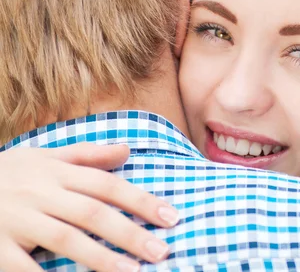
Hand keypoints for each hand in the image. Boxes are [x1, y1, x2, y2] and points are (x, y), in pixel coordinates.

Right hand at [0, 143, 179, 271]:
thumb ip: (86, 155)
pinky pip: (25, 267)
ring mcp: (17, 220)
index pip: (107, 185)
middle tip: (163, 252)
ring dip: (102, 258)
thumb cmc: (8, 173)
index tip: (171, 217)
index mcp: (56, 172)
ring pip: (66, 240)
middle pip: (93, 213)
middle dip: (130, 233)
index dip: (141, 201)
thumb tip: (127, 150)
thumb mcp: (44, 157)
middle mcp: (40, 193)